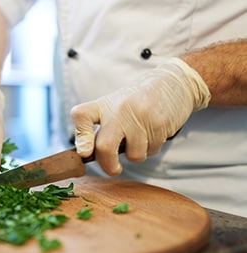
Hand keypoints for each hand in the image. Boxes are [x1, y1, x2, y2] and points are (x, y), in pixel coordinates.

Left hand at [70, 57, 211, 175]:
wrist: (172, 83)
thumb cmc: (137, 101)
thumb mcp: (114, 106)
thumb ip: (102, 127)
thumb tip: (88, 154)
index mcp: (104, 104)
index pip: (81, 116)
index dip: (80, 137)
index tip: (84, 153)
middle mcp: (119, 109)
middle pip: (104, 146)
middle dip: (108, 165)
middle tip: (113, 169)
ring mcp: (139, 117)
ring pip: (133, 155)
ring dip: (136, 154)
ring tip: (140, 138)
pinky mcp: (159, 125)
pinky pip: (151, 151)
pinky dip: (150, 148)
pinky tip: (153, 132)